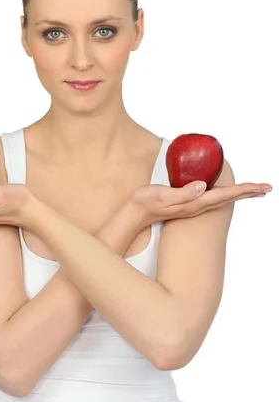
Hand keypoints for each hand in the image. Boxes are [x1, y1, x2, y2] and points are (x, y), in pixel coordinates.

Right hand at [131, 180, 272, 225]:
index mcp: (195, 202)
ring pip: (223, 198)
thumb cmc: (146, 203)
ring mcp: (194, 205)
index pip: (226, 194)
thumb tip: (202, 187)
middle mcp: (198, 205)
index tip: (262, 187)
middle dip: (249, 192)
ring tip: (253, 190)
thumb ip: (182, 192)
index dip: (245, 189)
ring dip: (240, 193)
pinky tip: (226, 191)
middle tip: (267, 188)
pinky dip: (226, 193)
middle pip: (230, 198)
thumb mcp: (163, 195)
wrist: (136, 214)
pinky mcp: (188, 202)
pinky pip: (213, 197)